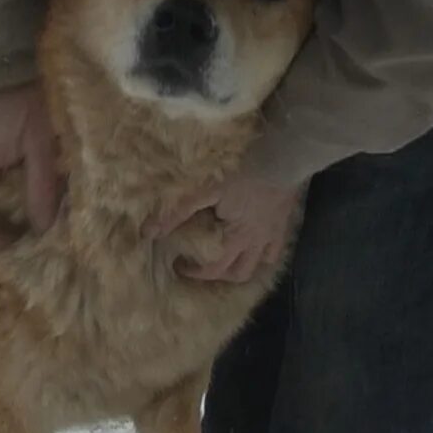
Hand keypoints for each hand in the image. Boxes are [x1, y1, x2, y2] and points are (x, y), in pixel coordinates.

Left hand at [146, 172, 301, 282]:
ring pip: (258, 265)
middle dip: (216, 275)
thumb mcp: (204, 190)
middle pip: (237, 273)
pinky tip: (254, 248)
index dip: (193, 271)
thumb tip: (149, 233)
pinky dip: (263, 254)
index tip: (177, 264)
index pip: (213, 268)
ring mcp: (272, 235)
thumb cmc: (241, 173)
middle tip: (199, 266)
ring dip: (241, 268)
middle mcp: (255, 243)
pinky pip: (275, 250)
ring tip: (225, 261)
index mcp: (234, 238)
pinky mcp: (284, 224)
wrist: (282, 158)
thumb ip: (177, 212)